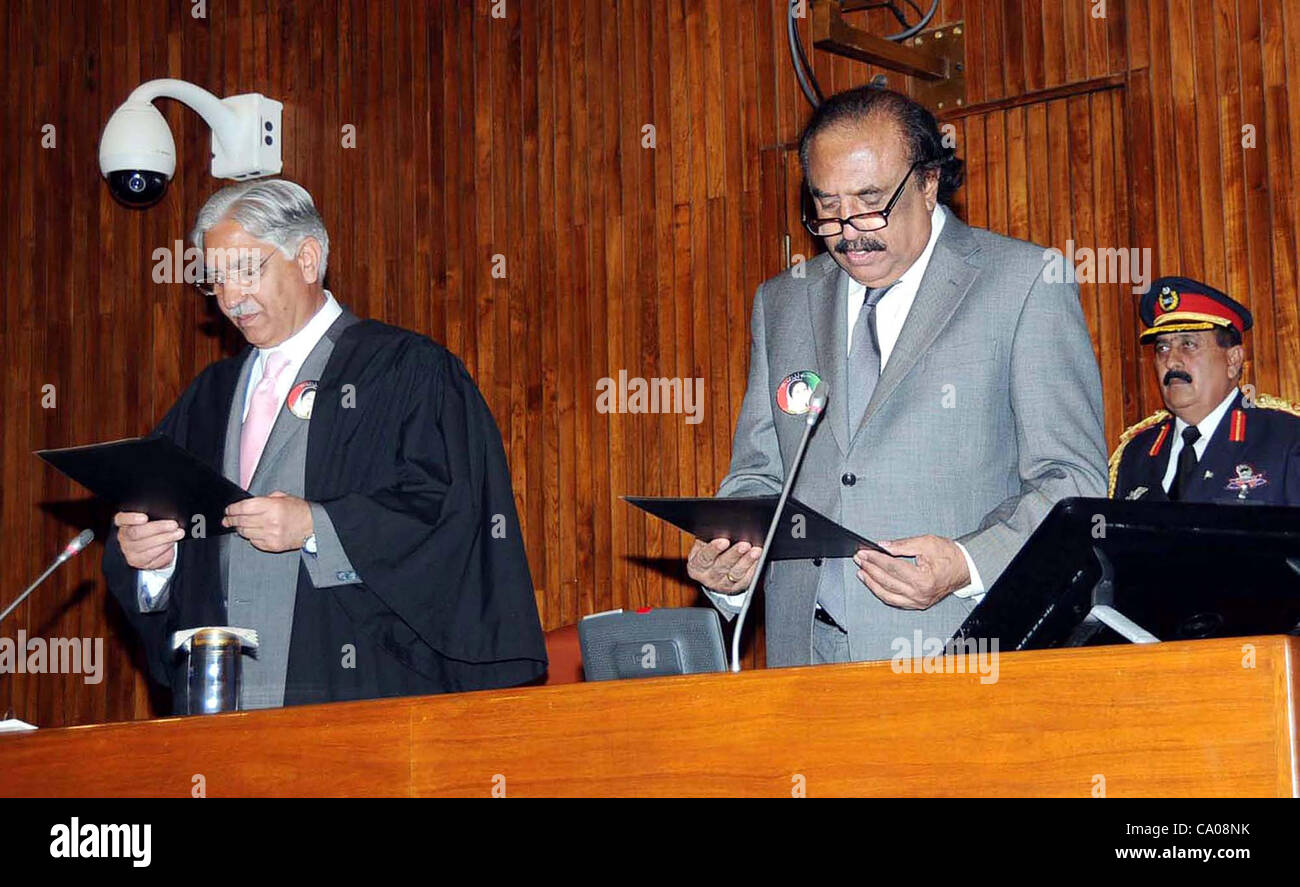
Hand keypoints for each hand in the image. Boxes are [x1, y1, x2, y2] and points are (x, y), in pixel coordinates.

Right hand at [114, 512, 184, 569]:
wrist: (151, 549)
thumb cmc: (152, 530)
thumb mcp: (151, 520)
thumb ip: (154, 515)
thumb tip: (167, 515)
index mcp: (123, 523)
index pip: (121, 519)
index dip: (131, 518)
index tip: (144, 518)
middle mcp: (123, 537)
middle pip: (136, 532)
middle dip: (158, 528)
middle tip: (173, 525)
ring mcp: (129, 551)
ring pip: (146, 546)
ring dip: (166, 539)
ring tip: (178, 534)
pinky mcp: (138, 562)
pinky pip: (152, 557)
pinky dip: (165, 550)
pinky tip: (171, 544)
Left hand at [222, 491, 313, 552]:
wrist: (314, 527)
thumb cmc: (300, 511)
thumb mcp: (284, 498)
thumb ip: (265, 499)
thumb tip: (247, 504)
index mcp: (273, 507)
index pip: (244, 508)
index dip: (232, 509)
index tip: (228, 510)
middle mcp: (270, 521)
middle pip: (242, 521)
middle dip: (231, 520)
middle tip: (227, 519)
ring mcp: (271, 535)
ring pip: (245, 533)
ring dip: (240, 529)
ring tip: (238, 526)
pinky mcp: (272, 545)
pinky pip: (254, 542)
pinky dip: (251, 537)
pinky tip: (253, 533)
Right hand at [687, 537, 762, 594]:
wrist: (710, 574)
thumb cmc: (707, 554)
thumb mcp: (702, 546)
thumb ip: (707, 539)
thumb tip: (721, 528)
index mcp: (696, 566)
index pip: (704, 557)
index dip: (713, 549)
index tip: (724, 541)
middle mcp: (707, 577)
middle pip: (722, 566)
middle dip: (734, 554)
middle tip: (745, 544)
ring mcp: (722, 585)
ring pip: (736, 574)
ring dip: (747, 562)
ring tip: (755, 551)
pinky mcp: (736, 588)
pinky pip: (746, 579)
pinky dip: (753, 569)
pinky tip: (758, 560)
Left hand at [853, 535, 969, 609]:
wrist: (965, 569)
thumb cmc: (950, 556)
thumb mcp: (926, 543)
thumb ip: (902, 545)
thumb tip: (883, 546)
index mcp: (923, 579)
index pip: (892, 568)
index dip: (875, 559)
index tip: (864, 552)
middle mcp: (920, 594)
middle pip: (887, 581)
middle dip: (870, 569)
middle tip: (859, 559)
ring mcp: (918, 602)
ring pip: (887, 595)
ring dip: (872, 583)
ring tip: (862, 572)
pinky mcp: (917, 604)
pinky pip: (894, 601)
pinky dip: (882, 592)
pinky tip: (874, 584)